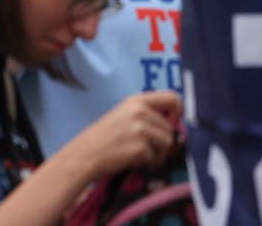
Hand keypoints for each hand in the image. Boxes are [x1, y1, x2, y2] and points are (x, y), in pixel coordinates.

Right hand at [63, 90, 182, 180]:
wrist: (84, 155)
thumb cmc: (104, 137)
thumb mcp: (124, 114)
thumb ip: (147, 114)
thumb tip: (174, 124)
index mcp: (137, 100)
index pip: (172, 97)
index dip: (177, 112)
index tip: (172, 124)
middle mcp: (140, 111)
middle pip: (170, 127)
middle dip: (163, 141)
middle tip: (149, 149)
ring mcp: (140, 129)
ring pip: (167, 143)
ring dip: (158, 153)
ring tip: (142, 156)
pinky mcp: (139, 147)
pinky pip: (155, 157)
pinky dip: (147, 162)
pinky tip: (133, 161)